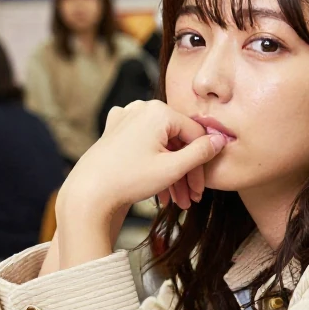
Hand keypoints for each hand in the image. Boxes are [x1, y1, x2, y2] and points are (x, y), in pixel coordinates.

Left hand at [54, 101, 225, 269]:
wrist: (88, 193)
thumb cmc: (128, 179)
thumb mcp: (172, 168)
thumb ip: (200, 153)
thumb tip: (220, 140)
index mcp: (159, 111)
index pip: (194, 135)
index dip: (202, 165)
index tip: (202, 189)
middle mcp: (142, 108)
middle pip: (177, 141)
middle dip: (186, 173)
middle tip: (191, 199)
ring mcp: (126, 118)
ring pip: (160, 145)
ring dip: (171, 173)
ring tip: (176, 201)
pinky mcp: (115, 130)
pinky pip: (144, 145)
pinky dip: (154, 164)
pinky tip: (158, 189)